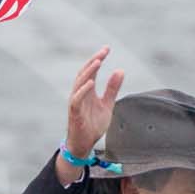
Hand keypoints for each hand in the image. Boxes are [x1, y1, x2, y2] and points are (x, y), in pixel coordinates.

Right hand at [64, 46, 124, 163]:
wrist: (85, 144)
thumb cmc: (93, 125)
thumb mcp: (107, 104)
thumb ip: (112, 88)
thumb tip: (120, 70)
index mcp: (87, 91)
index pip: (91, 71)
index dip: (98, 59)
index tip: (106, 49)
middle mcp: (80, 94)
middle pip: (84, 73)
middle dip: (93, 61)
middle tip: (103, 51)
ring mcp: (76, 103)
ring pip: (79, 83)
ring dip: (88, 72)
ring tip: (98, 62)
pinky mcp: (74, 113)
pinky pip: (76, 99)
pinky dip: (83, 90)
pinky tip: (91, 82)